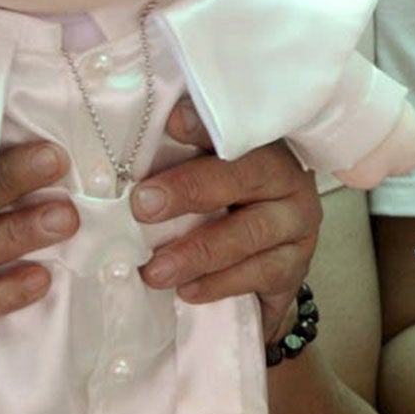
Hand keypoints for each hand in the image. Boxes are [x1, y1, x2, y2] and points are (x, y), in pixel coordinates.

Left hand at [134, 101, 321, 341]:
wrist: (264, 258)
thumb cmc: (222, 207)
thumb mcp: (203, 176)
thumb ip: (175, 161)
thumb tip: (118, 154)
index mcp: (264, 145)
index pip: (236, 128)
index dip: (205, 125)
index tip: (171, 122)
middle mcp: (288, 180)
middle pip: (246, 176)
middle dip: (192, 190)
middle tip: (143, 206)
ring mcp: (296, 225)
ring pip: (251, 233)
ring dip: (199, 252)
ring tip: (155, 271)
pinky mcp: (295, 267)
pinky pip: (261, 274)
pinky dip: (221, 284)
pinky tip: (188, 291)